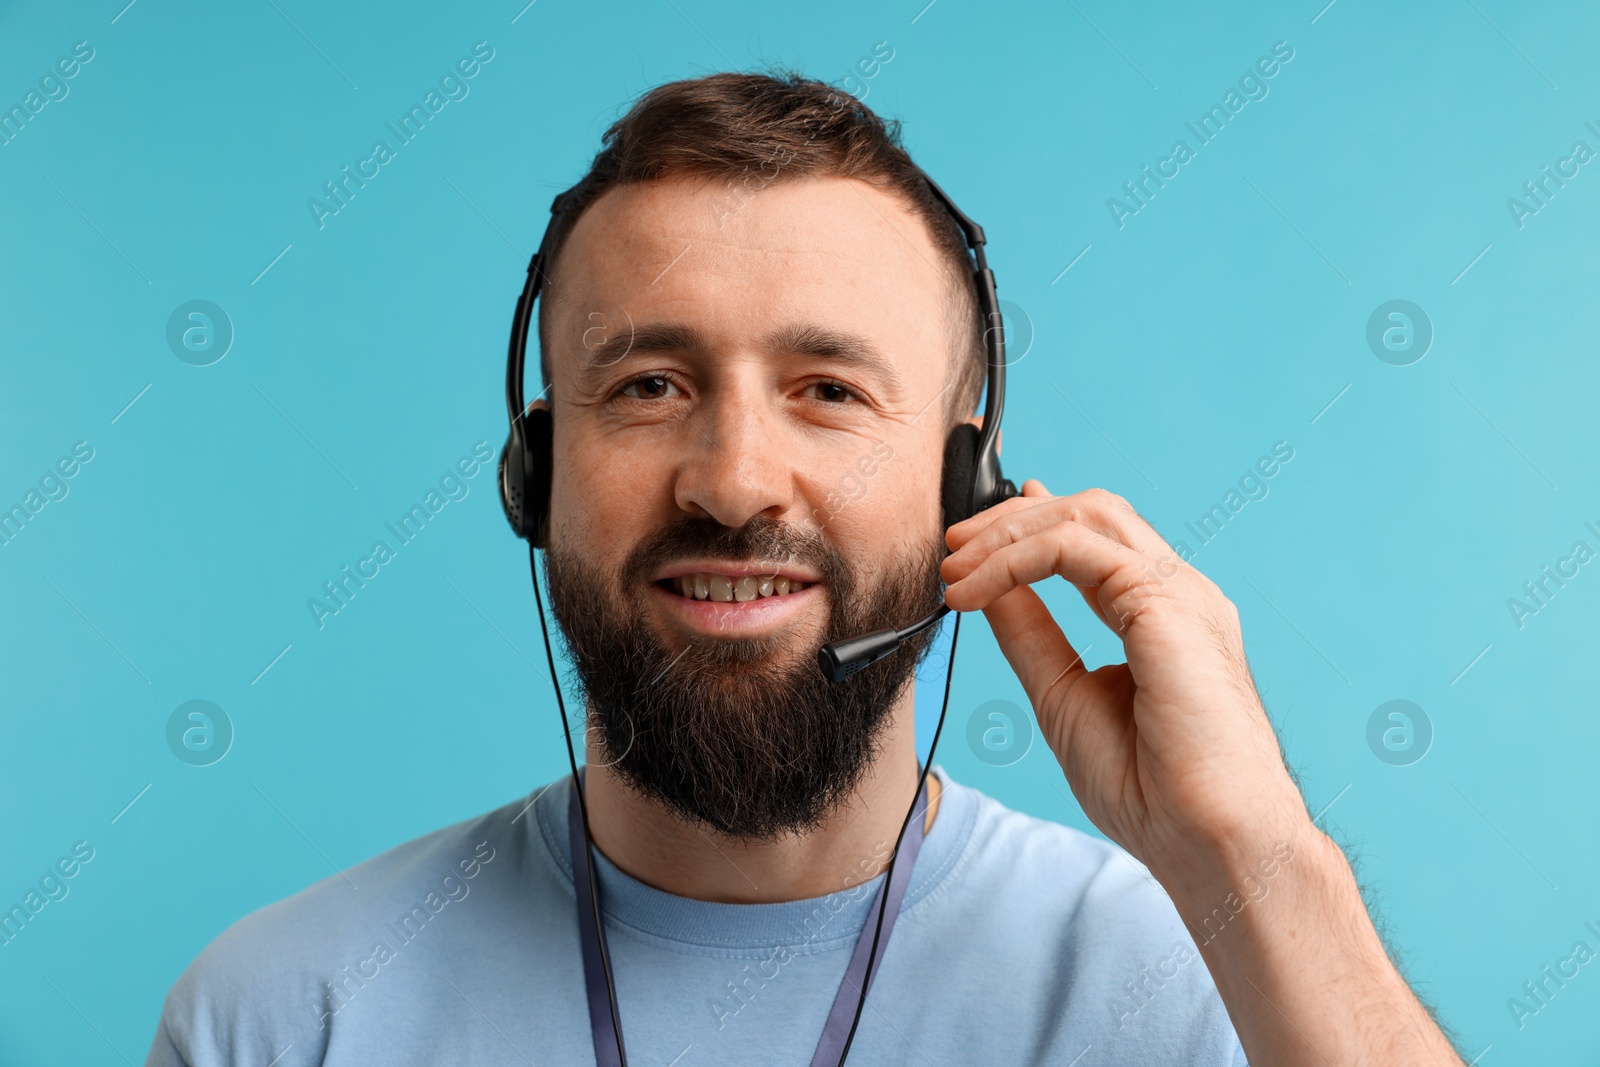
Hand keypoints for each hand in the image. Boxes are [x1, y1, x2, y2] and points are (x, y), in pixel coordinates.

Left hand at [941, 481, 1307, 877]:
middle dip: (1012, 519)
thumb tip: (988, 589)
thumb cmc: (1154, 793)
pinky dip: (1014, 559)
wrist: (1209, 840)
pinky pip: (1074, 549)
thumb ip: (1030, 635)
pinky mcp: (1165, 601)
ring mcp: (1179, 592)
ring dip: (1008, 532)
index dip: (1033, 524)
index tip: (974, 539)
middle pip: (1091, 513)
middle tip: (952, 549)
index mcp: (1164, 616)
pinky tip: (975, 591)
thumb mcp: (1062, 696)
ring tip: (955, 568)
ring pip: (1085, 516)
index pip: (1098, 539)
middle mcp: (1178, 594)